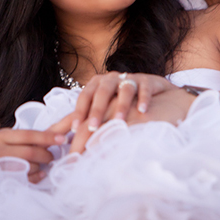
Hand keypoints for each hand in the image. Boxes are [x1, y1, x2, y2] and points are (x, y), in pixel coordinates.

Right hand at [0, 128, 64, 182]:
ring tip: (40, 165)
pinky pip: (26, 180)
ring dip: (39, 166)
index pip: (28, 135)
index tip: (63, 139)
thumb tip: (60, 131)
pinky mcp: (2, 181)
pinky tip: (39, 174)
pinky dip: (37, 176)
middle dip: (45, 155)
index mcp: (2, 136)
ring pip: (29, 166)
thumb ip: (34, 137)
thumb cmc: (5, 151)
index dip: (48, 137)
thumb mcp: (14, 139)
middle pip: (30, 152)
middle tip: (50, 156)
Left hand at [62, 85, 201, 153]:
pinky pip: (145, 88)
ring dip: (121, 105)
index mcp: (97, 85)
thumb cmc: (122, 105)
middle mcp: (112, 80)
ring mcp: (130, 79)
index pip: (85, 96)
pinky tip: (143, 110)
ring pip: (124, 89)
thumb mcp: (103, 110)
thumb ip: (86, 123)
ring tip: (118, 120)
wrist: (154, 93)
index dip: (79, 111)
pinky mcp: (147, 81)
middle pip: (102, 92)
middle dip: (97, 110)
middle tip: (93, 128)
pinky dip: (144, 98)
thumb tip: (64, 141)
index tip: (75, 128)